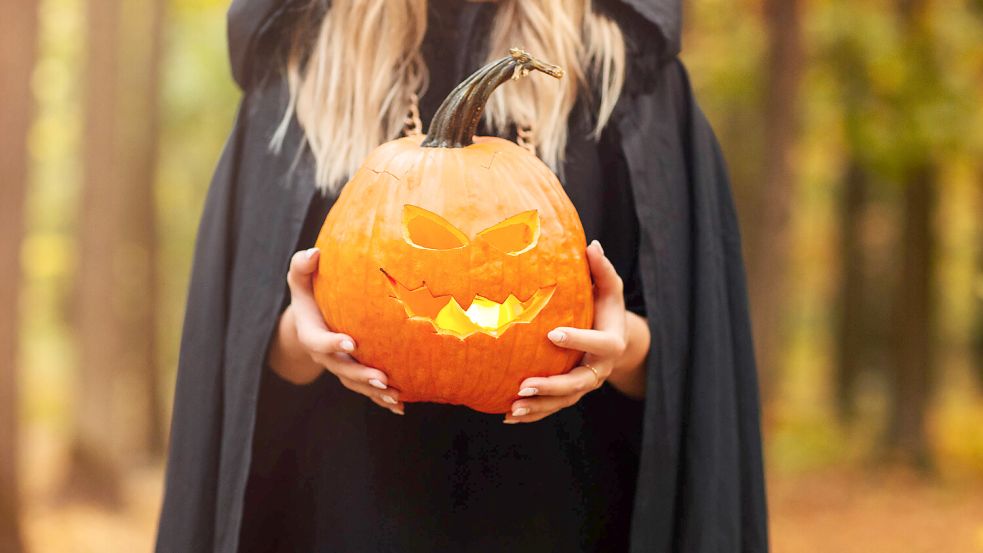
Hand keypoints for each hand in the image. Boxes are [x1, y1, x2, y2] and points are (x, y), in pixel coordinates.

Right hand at [267, 247, 404, 414]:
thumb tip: (315, 253)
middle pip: (342, 370)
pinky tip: (402, 406)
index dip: (333, 344)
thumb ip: (303, 267)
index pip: (319, 342)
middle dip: (362, 375)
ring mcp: (339, 367)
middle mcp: (325, 356)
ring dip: (375, 393)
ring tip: (396, 396)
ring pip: (356, 384)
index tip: (350, 342)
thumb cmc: (309, 294)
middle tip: (382, 378)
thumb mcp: (300, 280)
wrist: (310, 320)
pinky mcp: (352, 373)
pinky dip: (382, 400)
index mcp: (311, 333)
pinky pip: (366, 390)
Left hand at [505, 240, 633, 423]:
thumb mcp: (609, 289)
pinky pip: (552, 408)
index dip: (576, 340)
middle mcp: (599, 369)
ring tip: (512, 407)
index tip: (552, 334)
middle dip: (551, 387)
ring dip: (538, 407)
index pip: (597, 343)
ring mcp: (585, 385)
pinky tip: (507, 415)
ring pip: (563, 401)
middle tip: (524, 385)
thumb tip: (592, 245)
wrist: (617, 340)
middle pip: (578, 384)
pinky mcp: (572, 394)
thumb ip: (601, 270)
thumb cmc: (607, 309)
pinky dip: (532, 414)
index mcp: (611, 343)